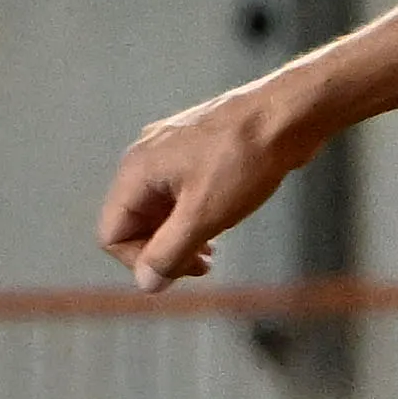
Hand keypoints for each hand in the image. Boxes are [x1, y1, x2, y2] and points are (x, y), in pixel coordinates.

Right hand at [98, 81, 306, 289]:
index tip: (178, 270)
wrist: (286, 115)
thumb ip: (170, 252)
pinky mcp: (196, 152)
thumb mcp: (204, 215)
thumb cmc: (244, 159)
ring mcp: (170, 152)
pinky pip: (180, 194)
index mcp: (137, 171)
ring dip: (180, 238)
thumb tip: (147, 283)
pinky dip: (193, 217)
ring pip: (160, 210)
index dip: (139, 262)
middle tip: (201, 267)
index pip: (112, 233)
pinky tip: (218, 225)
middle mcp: (145, 158)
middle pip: (134, 223)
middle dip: (163, 251)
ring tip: (211, 254)